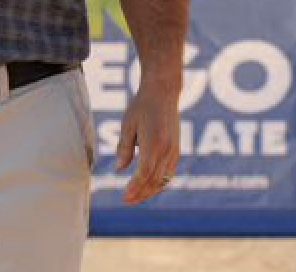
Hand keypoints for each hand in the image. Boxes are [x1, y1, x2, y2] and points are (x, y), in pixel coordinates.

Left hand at [114, 79, 180, 204]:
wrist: (163, 93)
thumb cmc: (142, 106)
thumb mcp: (128, 123)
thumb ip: (124, 147)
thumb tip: (119, 170)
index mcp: (154, 144)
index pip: (144, 173)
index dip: (134, 188)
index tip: (124, 197)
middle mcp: (167, 150)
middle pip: (154, 181)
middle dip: (140, 194)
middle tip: (126, 202)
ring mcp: (174, 152)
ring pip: (163, 180)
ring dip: (149, 191)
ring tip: (135, 198)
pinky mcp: (176, 151)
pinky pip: (168, 173)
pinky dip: (158, 183)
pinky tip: (148, 186)